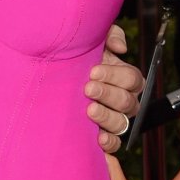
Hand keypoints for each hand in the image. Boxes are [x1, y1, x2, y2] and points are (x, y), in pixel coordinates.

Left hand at [86, 24, 142, 153]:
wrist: (47, 75)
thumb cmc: (73, 56)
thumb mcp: (90, 39)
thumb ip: (110, 35)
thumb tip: (121, 48)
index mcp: (122, 78)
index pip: (132, 79)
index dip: (117, 75)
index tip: (94, 71)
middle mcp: (121, 100)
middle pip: (128, 101)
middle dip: (108, 94)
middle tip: (88, 88)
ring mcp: (112, 118)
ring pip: (122, 123)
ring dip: (107, 116)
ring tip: (88, 110)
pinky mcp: (102, 135)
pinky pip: (115, 144)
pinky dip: (109, 142)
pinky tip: (98, 138)